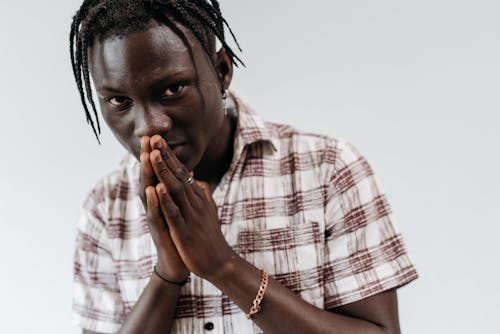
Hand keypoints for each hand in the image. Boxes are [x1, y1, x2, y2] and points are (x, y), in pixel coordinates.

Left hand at [148, 135, 235, 278]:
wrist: (219, 262)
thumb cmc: (211, 237)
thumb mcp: (209, 211)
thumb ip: (203, 194)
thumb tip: (197, 179)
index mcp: (198, 198)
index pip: (183, 172)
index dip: (170, 155)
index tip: (159, 139)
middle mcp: (195, 203)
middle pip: (179, 175)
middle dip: (165, 156)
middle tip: (154, 136)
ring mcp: (191, 216)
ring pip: (176, 190)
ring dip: (164, 172)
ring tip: (154, 154)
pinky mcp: (185, 231)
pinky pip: (174, 213)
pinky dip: (166, 200)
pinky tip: (158, 188)